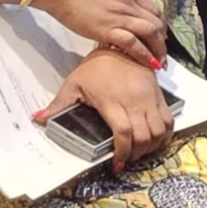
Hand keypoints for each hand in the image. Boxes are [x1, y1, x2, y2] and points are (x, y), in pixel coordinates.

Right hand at [35, 0, 166, 66]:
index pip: (154, 9)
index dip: (161, 24)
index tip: (162, 35)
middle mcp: (129, 4)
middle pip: (155, 22)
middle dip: (162, 40)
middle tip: (162, 54)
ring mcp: (119, 17)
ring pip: (149, 32)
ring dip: (157, 49)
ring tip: (160, 63)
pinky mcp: (106, 29)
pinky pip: (131, 43)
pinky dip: (143, 54)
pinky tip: (149, 64)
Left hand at [37, 50, 174, 172]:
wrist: (119, 44)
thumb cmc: (95, 66)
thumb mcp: (73, 83)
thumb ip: (58, 105)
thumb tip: (38, 120)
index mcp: (112, 101)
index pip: (124, 132)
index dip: (122, 152)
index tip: (117, 164)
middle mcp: (134, 100)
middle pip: (144, 135)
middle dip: (137, 154)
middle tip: (128, 159)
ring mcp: (148, 97)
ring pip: (159, 129)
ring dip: (152, 146)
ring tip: (141, 151)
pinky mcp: (158, 93)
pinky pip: (168, 118)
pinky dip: (165, 133)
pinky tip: (155, 139)